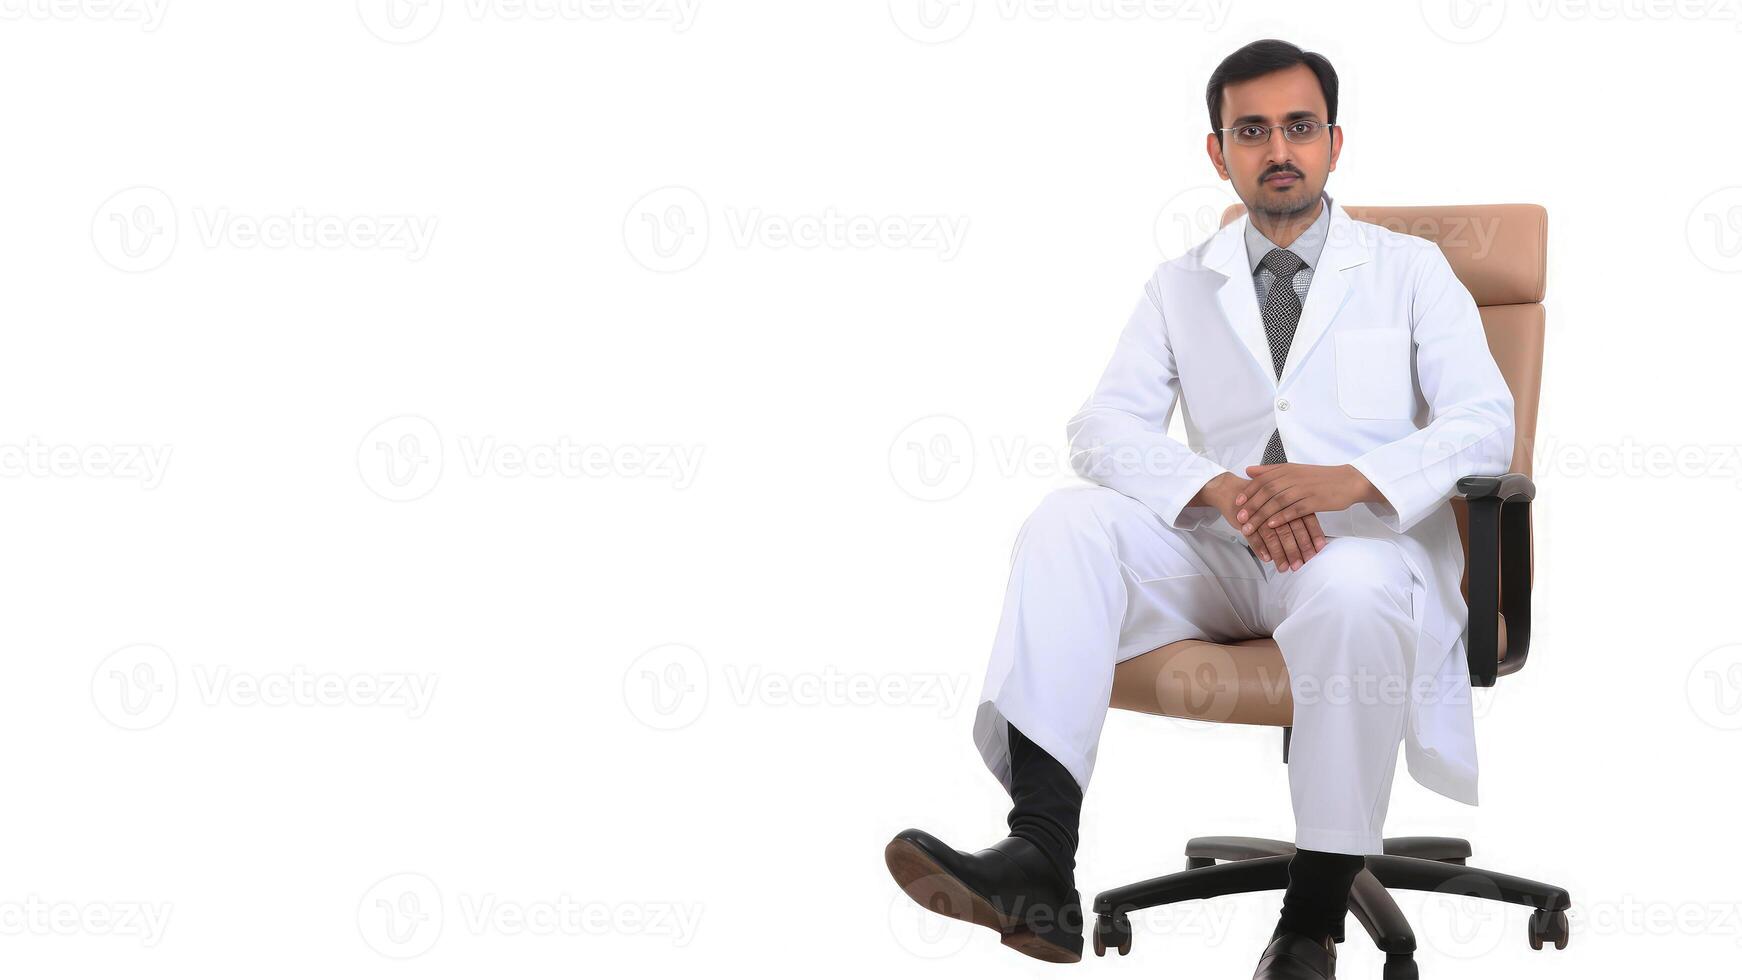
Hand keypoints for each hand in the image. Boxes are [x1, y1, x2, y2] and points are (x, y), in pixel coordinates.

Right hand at [1202, 473, 1326, 571]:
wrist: (1232, 491)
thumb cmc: (1261, 499)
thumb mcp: (1282, 504)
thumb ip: (1298, 517)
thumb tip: (1313, 537)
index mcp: (1289, 500)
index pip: (1306, 520)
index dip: (1312, 537)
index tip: (1317, 552)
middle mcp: (1277, 506)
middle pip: (1291, 529)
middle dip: (1297, 549)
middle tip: (1301, 564)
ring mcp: (1260, 514)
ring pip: (1274, 535)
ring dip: (1280, 553)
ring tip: (1284, 567)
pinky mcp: (1245, 520)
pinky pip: (1254, 536)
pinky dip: (1261, 548)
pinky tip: (1267, 558)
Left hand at [1234, 463, 1377, 536]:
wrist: (1347, 481)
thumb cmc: (1319, 478)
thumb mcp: (1294, 470)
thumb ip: (1271, 471)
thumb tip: (1248, 470)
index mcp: (1287, 469)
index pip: (1262, 479)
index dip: (1248, 492)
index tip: (1237, 503)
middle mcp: (1293, 478)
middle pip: (1267, 492)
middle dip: (1251, 506)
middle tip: (1239, 519)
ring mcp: (1304, 489)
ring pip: (1277, 502)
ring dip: (1261, 515)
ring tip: (1250, 528)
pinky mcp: (1314, 501)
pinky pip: (1294, 510)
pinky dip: (1281, 517)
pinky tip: (1271, 526)